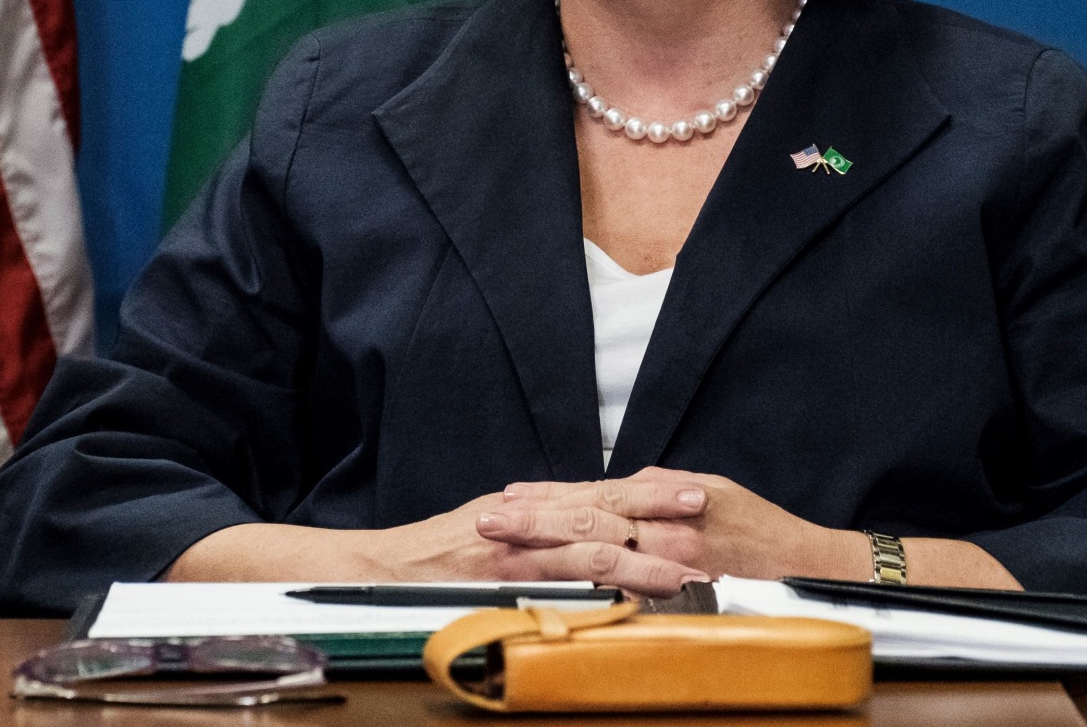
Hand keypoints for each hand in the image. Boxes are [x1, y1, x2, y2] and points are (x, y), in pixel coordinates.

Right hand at [365, 490, 709, 597]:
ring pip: (591, 546)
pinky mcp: (504, 579)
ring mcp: (518, 550)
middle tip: (703, 503)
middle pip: (603, 506)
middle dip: (656, 505)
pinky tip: (629, 597)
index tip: (689, 490)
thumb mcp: (491, 527)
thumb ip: (536, 526)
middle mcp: (529, 520)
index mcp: (531, 507)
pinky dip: (597, 589)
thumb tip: (580, 528)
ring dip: (643, 555)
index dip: (646, 490)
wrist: (383, 567)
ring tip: (685, 565)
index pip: (599, 492)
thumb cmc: (437, 553)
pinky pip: (558, 583)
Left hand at [475, 466, 866, 583]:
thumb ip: (661, 489)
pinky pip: (632, 585)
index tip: (507, 496)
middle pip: (585, 516)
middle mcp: (661, 524)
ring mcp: (671, 556)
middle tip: (485, 521)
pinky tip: (561, 585)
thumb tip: (626, 485)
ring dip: (549, 546)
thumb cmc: (756, 525)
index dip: (549, 495)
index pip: (592, 493)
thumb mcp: (705, 489)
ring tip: (506, 545)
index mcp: (662, 498)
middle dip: (532, 520)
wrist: (805, 562)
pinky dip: (594, 584)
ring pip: (599, 547)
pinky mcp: (685, 584)